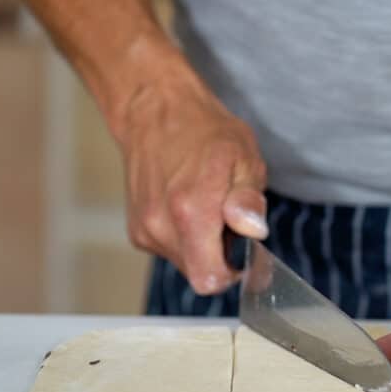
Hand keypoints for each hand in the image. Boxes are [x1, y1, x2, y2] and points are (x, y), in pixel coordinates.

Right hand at [116, 73, 268, 294]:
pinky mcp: (137, 231)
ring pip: (185, 262)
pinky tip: (187, 206)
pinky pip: (170, 249)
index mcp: (191, 211)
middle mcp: (161, 226)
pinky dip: (184, 237)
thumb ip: (247, 199)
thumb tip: (253, 230)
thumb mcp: (243, 158)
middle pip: (200, 273)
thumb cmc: (204, 131)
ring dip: (202, 245)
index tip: (242, 250)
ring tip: (206, 206)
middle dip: (219, 255)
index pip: (210, 279)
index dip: (232, 272)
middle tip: (226, 218)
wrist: (155, 112)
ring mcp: (145, 229)